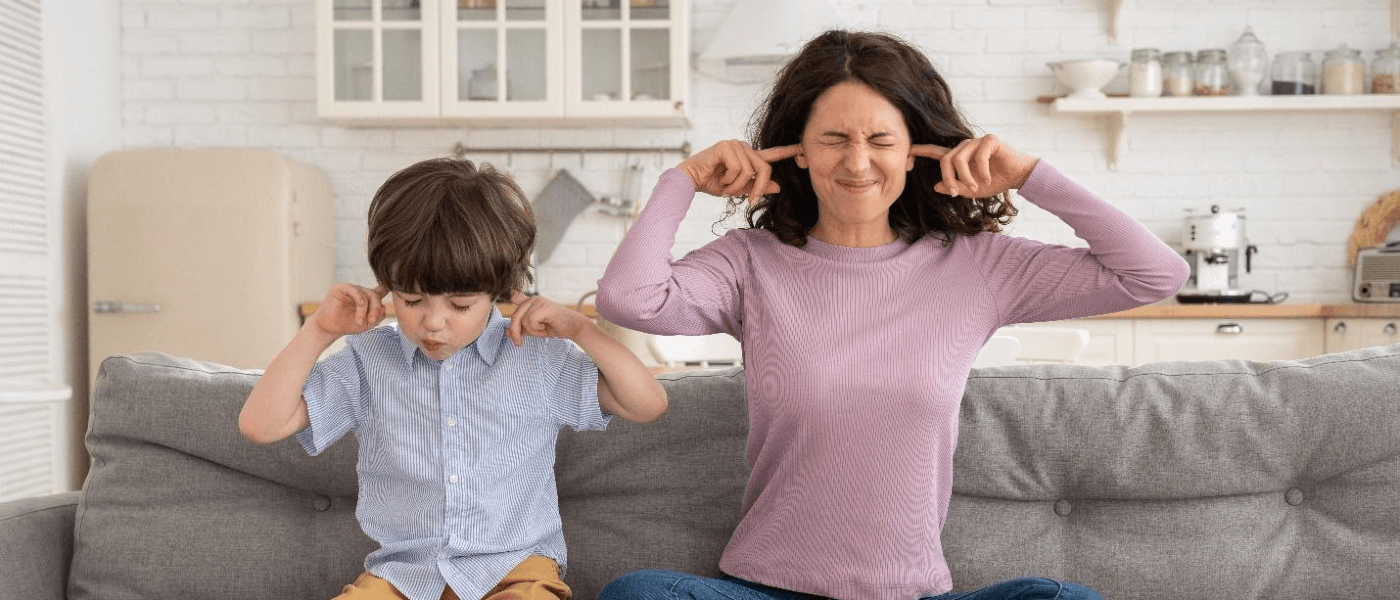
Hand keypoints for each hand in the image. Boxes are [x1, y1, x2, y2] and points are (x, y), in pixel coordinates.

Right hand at [310, 283, 387, 338]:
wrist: (329, 328)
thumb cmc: (348, 325)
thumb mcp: (367, 323)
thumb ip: (378, 316)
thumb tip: (384, 307)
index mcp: (368, 299)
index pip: (381, 290)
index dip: (389, 287)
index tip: (396, 284)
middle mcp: (361, 291)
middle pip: (376, 295)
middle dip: (377, 309)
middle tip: (372, 321)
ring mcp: (352, 289)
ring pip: (367, 294)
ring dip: (366, 310)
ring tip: (361, 322)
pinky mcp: (341, 287)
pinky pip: (355, 290)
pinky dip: (360, 301)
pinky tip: (360, 310)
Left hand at [507, 293, 590, 346]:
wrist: (573, 327)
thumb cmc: (555, 327)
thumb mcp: (534, 329)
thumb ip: (521, 329)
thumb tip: (507, 332)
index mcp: (529, 303)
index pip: (514, 295)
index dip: (506, 293)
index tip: (502, 289)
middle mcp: (532, 299)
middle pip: (514, 316)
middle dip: (515, 332)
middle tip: (518, 343)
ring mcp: (538, 301)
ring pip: (522, 320)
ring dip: (532, 331)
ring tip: (543, 329)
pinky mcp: (543, 306)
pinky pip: (530, 321)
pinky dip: (537, 328)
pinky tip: (546, 326)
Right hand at [677, 140, 801, 204]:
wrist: (690, 180)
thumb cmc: (712, 182)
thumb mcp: (739, 188)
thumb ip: (757, 186)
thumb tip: (778, 187)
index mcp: (748, 157)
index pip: (771, 154)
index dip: (788, 151)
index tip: (803, 149)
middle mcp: (744, 147)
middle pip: (765, 168)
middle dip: (759, 187)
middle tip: (750, 201)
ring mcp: (735, 145)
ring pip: (751, 171)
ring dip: (737, 185)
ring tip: (724, 185)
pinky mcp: (726, 146)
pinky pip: (739, 169)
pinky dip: (730, 180)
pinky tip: (719, 178)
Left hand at [910, 134, 1038, 198]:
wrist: (1018, 175)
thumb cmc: (994, 181)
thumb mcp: (972, 190)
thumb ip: (954, 187)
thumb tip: (936, 185)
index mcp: (958, 157)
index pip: (935, 152)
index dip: (920, 151)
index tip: (907, 152)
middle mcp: (965, 146)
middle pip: (945, 160)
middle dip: (948, 179)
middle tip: (956, 193)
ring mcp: (976, 141)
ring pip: (959, 158)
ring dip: (965, 177)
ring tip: (976, 186)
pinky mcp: (990, 140)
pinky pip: (978, 156)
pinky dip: (982, 172)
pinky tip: (988, 179)